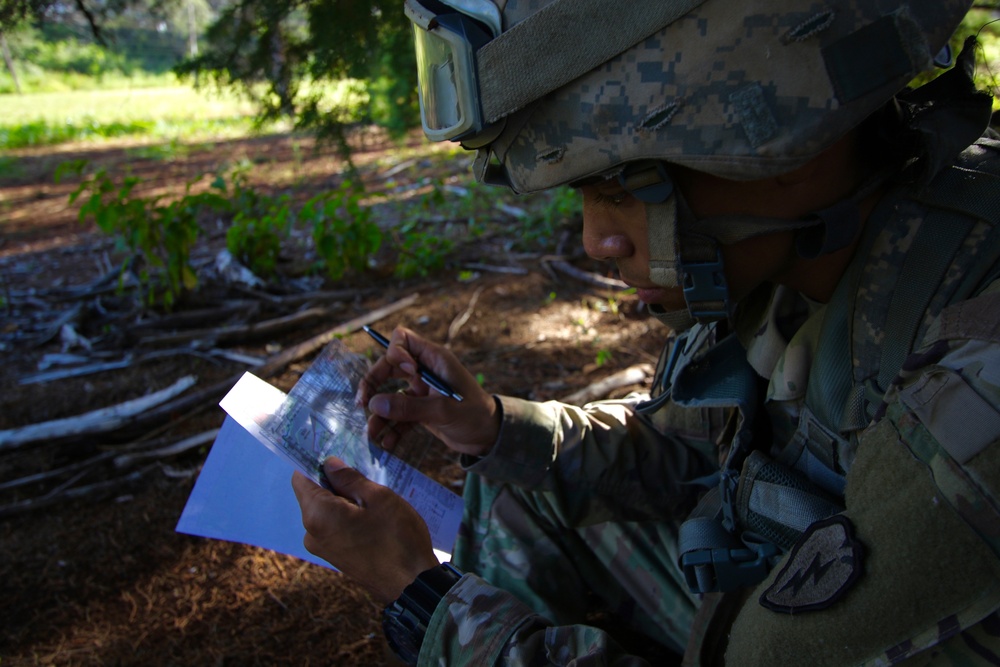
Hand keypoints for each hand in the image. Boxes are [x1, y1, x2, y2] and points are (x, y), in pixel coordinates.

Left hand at [291, 457, 439, 604]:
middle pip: (314, 494)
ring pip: (326, 511)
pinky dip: (348, 516)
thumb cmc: (396, 537)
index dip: (315, 461)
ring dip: (345, 499)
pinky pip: (335, 526)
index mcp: (317, 515)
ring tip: (374, 496)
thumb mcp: (378, 498)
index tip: (336, 450)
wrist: (411, 585)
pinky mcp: (336, 557)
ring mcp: (323, 548)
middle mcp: (311, 533)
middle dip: (334, 481)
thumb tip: (330, 464)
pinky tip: (373, 515)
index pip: (301, 477)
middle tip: (364, 472)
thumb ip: (349, 479)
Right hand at [359, 326, 498, 457]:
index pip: (403, 340)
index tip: (403, 374)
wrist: (489, 438)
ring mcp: (421, 391)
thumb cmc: (474, 416)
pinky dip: (392, 428)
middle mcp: (424, 371)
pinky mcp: (420, 410)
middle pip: (388, 367)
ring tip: (372, 433)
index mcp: (434, 359)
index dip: (395, 353)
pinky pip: (398, 415)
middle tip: (362, 404)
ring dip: (379, 413)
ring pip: (389, 394)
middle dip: (373, 384)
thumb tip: (374, 405)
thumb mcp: (442, 410)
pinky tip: (388, 444)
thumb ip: (408, 408)